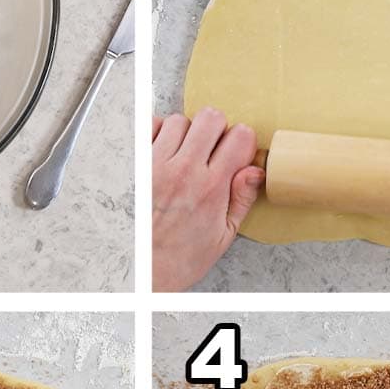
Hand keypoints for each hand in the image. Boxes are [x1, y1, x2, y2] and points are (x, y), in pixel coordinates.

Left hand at [152, 108, 262, 291]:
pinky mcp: (135, 164)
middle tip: (212, 149)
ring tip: (185, 155)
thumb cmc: (180, 258)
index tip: (236, 153)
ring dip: (186, 133)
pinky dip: (158, 132)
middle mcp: (183, 171)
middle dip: (218, 130)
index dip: (242, 142)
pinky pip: (149, 126)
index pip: (240, 136)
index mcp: (211, 187)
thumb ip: (242, 198)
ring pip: (180, 120)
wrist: (140, 270)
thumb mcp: (223, 236)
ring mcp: (155, 164)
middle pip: (211, 118)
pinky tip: (163, 151)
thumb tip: (254, 170)